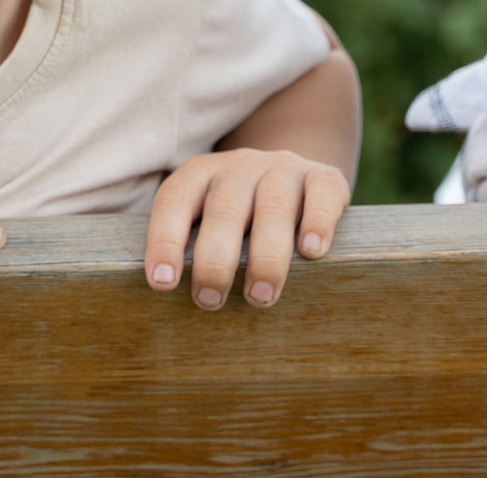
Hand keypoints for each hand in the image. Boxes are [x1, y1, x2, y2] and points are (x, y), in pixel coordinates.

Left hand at [143, 149, 349, 310]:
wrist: (294, 180)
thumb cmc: (241, 221)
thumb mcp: (209, 223)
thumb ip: (193, 252)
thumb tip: (174, 319)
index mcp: (201, 175)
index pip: (174, 200)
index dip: (165, 240)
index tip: (162, 282)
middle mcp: (239, 166)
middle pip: (224, 209)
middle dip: (215, 259)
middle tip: (210, 300)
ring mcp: (283, 169)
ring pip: (273, 206)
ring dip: (266, 255)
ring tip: (261, 296)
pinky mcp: (324, 176)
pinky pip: (322, 191)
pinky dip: (317, 222)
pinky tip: (311, 252)